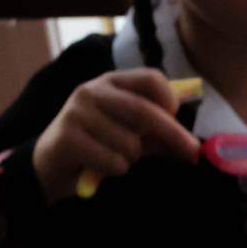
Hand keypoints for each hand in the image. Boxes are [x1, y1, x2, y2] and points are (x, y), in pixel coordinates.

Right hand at [33, 69, 199, 201]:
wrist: (52, 164)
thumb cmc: (99, 145)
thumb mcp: (134, 136)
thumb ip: (161, 137)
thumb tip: (194, 148)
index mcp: (112, 83)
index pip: (151, 78)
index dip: (170, 100)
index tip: (178, 119)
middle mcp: (92, 91)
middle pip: (143, 110)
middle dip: (172, 134)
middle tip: (192, 152)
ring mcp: (75, 113)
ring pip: (129, 142)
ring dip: (132, 158)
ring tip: (114, 156)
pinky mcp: (66, 138)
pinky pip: (112, 160)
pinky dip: (115, 169)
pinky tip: (99, 166)